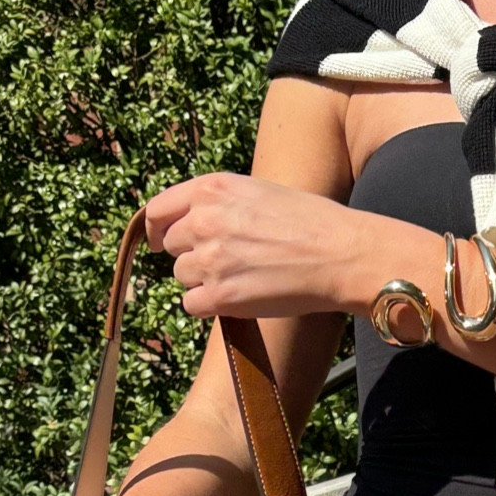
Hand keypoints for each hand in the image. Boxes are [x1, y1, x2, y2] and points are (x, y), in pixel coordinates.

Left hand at [146, 172, 359, 318]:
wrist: (339, 254)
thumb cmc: (310, 222)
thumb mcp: (256, 192)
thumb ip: (220, 203)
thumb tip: (193, 225)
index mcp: (211, 189)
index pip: (158, 209)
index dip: (155, 229)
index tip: (158, 242)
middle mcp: (203, 220)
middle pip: (172, 246)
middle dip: (192, 255)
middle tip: (226, 263)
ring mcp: (209, 259)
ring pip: (182, 276)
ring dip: (204, 281)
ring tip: (242, 278)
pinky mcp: (220, 296)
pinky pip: (192, 304)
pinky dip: (209, 306)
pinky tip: (237, 300)